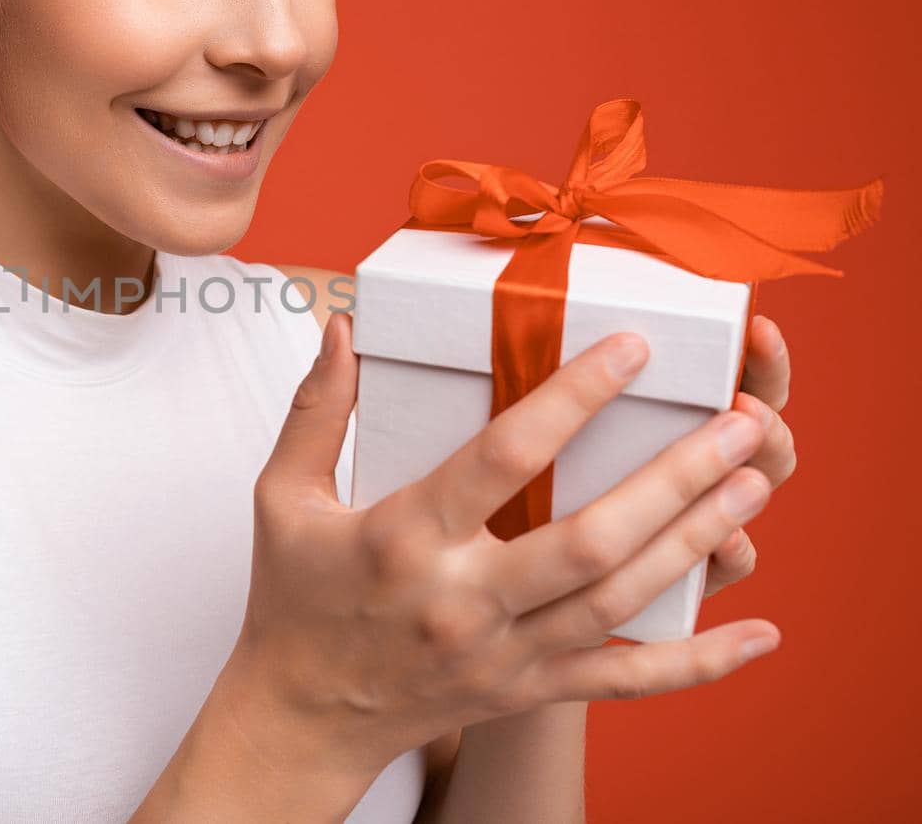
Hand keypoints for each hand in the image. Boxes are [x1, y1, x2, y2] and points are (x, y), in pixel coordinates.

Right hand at [230, 310, 779, 781]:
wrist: (302, 716)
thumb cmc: (294, 598)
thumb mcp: (283, 497)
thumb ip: (316, 411)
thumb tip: (340, 327)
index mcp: (403, 537)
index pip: (501, 459)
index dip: (573, 400)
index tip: (633, 350)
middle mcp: (462, 600)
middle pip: (589, 539)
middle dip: (675, 478)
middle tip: (740, 422)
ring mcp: (501, 655)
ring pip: (618, 601)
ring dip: (695, 542)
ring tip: (754, 484)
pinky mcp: (526, 692)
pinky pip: (624, 681)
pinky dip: (698, 664)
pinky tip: (759, 635)